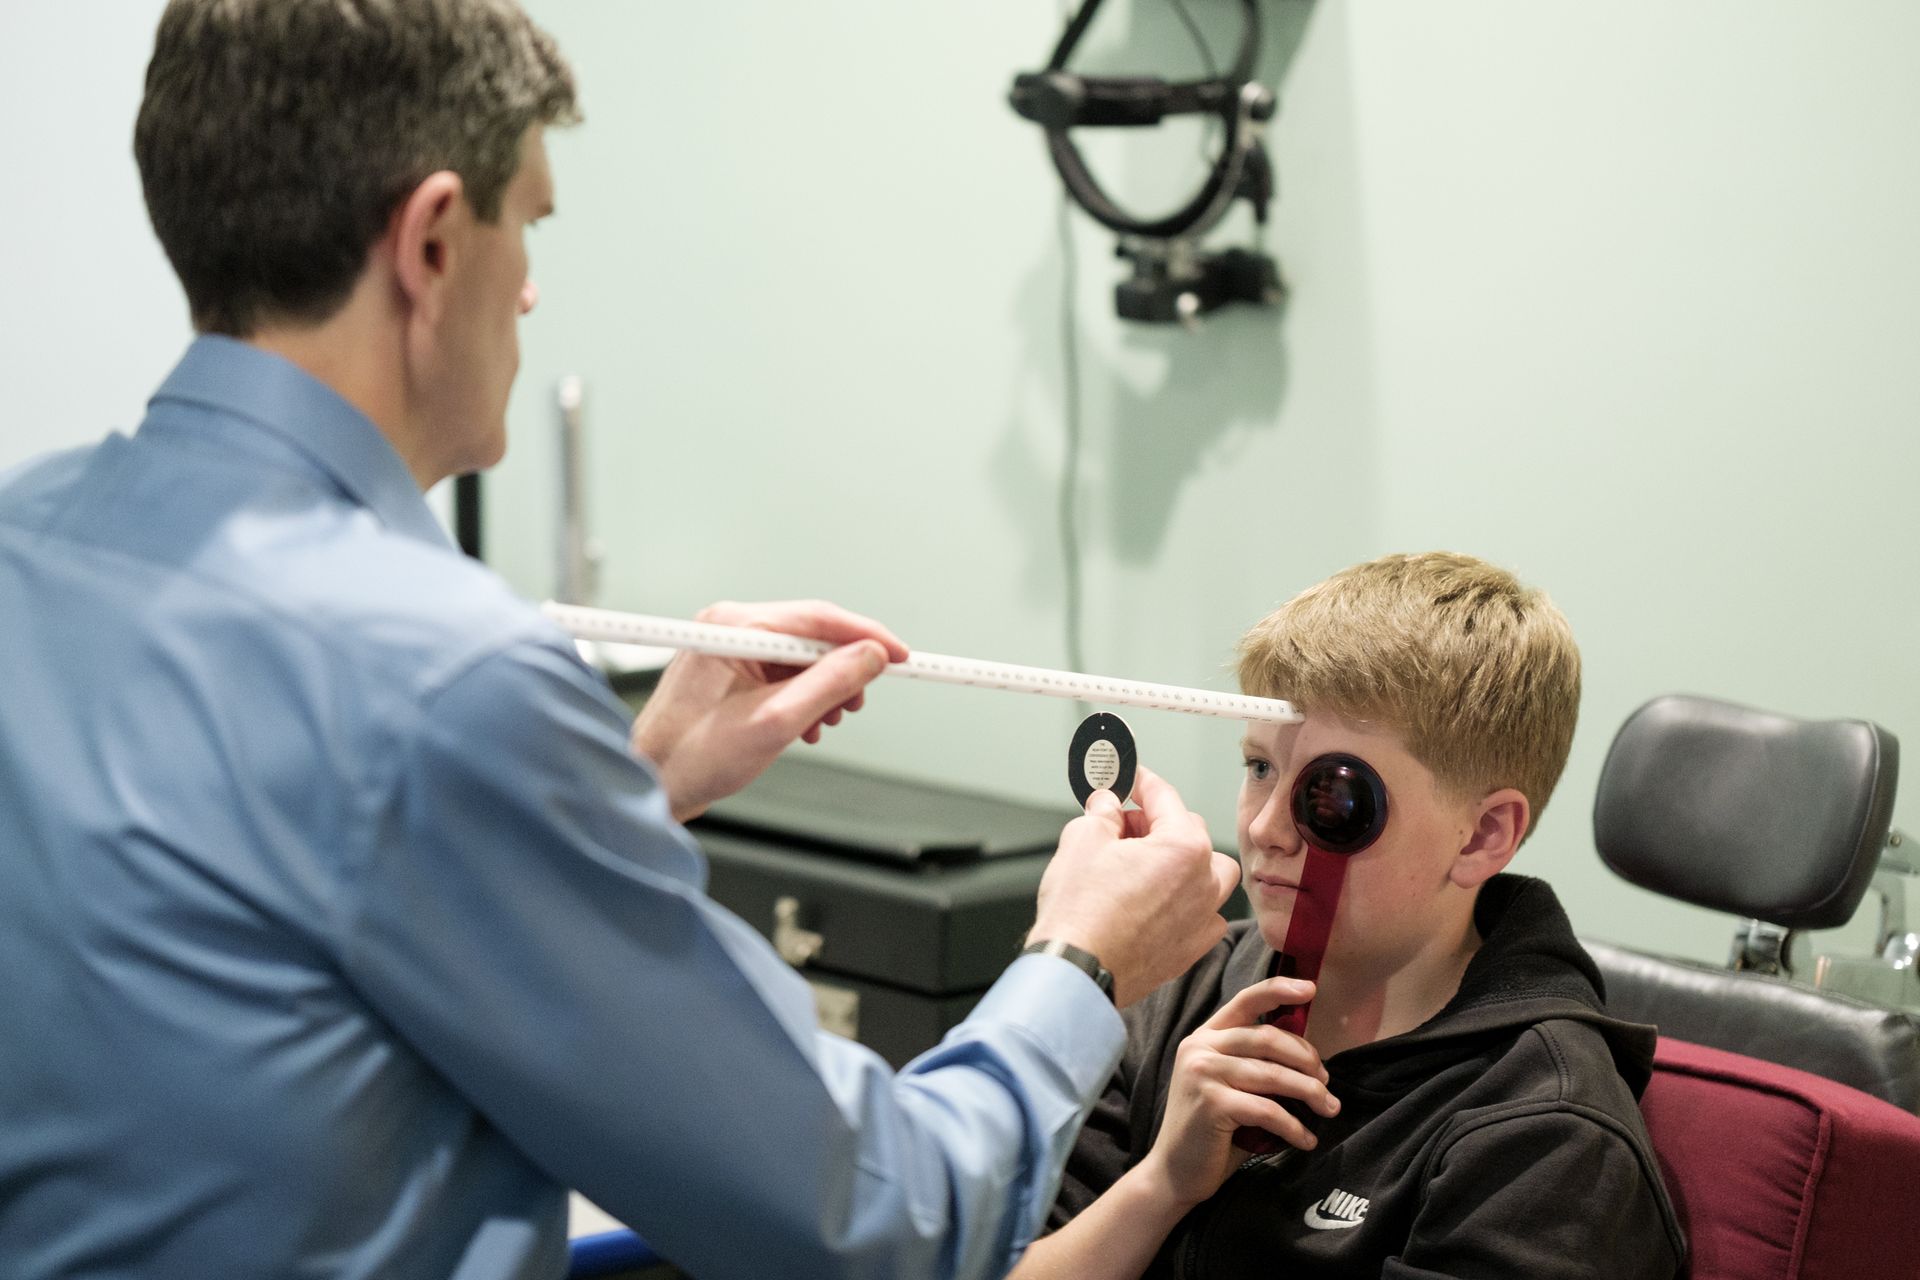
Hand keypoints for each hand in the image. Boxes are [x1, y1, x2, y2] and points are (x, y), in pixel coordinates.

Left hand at [630, 600, 907, 820]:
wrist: (650, 787)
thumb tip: (870, 657)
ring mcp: (728, 649)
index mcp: (735, 626)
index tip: (900, 656)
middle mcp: (730, 628)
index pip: (818, 618)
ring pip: (799, 659)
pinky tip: (805, 726)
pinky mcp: (728, 672)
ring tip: (827, 723)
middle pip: (810, 636)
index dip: (866, 637)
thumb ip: (829, 684)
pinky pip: (781, 675)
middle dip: (842, 671)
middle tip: (857, 704)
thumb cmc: (692, 757)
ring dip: (823, 690)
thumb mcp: (775, 722)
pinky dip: (802, 699)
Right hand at [1029, 766, 1240, 1006]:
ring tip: (1144, 863)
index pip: (1165, 797)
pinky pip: (1203, 914)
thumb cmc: (1079, 913)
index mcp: (1184, 847)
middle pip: (1190, 832)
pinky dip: (1185, 902)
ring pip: (1208, 874)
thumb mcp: (1082, 839)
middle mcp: (1203, 882)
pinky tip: (1154, 901)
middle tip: (1120, 824)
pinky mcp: (1191, 949)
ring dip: (1182, 861)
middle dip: (1156, 822)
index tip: (1129, 778)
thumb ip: (1103, 812)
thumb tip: (1108, 805)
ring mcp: (1201, 919)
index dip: (1141, 781)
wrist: (1075, 973)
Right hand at [1140, 976, 1337, 1206]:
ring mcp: (1202, 1074)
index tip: (1310, 988)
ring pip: (1273, 1074)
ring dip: (1310, 1093)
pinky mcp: (1211, 1104)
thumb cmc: (1210, 1129)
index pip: (1245, 1001)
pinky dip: (1294, 1127)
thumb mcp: (1228, 1084)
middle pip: (1268, 1038)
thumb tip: (1309, 1055)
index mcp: (1205, 1036)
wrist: (1174, 1172)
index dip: (1279, 990)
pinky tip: (1306, 1140)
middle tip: (1327, 1084)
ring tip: (1329, 1110)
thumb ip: (1254, 1062)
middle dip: (1307, 1059)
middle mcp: (1200, 1048)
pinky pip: (1267, 1109)